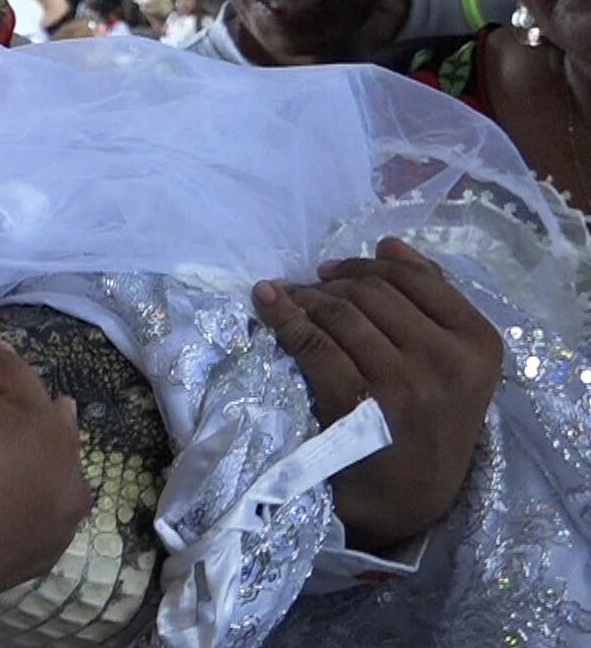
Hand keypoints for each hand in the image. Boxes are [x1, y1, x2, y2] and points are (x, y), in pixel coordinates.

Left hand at [253, 238, 500, 550]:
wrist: (406, 501)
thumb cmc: (427, 426)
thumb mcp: (452, 365)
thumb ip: (430, 301)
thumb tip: (389, 243)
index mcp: (478, 344)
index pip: (416, 279)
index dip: (366, 265)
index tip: (333, 269)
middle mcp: (447, 361)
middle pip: (373, 293)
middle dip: (329, 283)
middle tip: (304, 287)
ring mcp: (404, 384)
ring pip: (340, 314)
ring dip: (303, 298)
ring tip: (283, 297)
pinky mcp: (358, 405)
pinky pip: (313, 345)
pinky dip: (283, 319)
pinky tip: (267, 307)